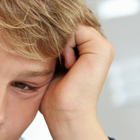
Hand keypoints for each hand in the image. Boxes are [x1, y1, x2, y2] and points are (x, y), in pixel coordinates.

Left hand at [39, 25, 116, 139]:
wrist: (64, 115)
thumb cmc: (54, 96)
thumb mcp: (50, 63)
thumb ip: (51, 44)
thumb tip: (37, 23)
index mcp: (87, 49)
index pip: (63, 26)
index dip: (50, 38)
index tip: (48, 60)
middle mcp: (97, 45)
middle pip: (66, 24)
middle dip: (55, 41)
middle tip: (58, 65)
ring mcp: (102, 46)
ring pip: (70, 25)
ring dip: (60, 45)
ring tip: (65, 67)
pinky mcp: (102, 48)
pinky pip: (76, 30)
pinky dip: (66, 47)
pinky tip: (69, 66)